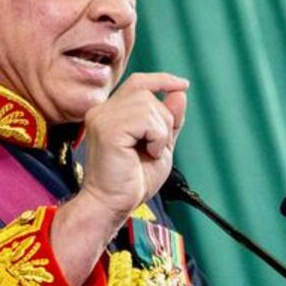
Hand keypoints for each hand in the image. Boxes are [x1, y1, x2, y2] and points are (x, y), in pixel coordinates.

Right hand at [78, 72, 188, 216]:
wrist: (112, 205)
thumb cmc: (132, 182)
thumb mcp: (160, 146)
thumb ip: (169, 120)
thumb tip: (180, 93)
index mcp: (110, 113)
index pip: (138, 83)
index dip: (162, 80)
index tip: (183, 85)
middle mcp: (102, 111)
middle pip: (147, 94)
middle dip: (164, 119)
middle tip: (157, 148)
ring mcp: (102, 118)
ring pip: (149, 104)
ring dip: (161, 131)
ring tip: (151, 152)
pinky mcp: (107, 129)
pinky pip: (146, 120)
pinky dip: (157, 137)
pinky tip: (148, 153)